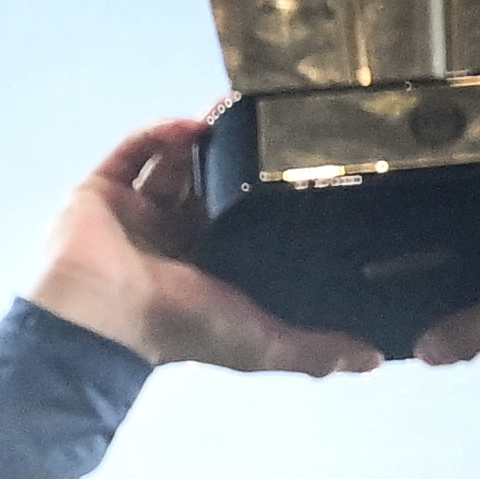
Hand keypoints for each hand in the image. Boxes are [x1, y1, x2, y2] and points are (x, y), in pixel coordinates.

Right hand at [27, 121, 393, 377]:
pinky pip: (133, 153)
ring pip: (172, 167)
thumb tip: (376, 360)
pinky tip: (190, 125)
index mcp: (205, 273)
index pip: (242, 229)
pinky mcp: (103, 192)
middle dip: (231, 162)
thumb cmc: (180, 329)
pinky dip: (159, 135)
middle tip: (263, 131)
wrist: (103, 313)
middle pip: (207, 190)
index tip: (295, 170)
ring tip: (229, 118)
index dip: (264, 201)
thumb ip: (317, 351)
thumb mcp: (263, 343)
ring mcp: (135, 215)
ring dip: (199, 143)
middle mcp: (171, 242)